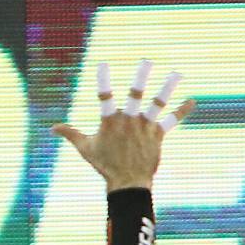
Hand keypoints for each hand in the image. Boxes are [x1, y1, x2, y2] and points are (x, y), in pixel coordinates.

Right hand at [54, 61, 191, 191]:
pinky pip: (172, 121)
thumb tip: (52, 128)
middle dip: (140, 78)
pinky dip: (182, 111)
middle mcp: (129, 121)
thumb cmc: (104, 165)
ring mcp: (145, 127)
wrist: (128, 183)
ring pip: (158, 104)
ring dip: (167, 88)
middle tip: (146, 61)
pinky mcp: (157, 135)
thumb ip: (70, 134)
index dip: (103, 81)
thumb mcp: (85, 148)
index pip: (104, 98)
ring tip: (177, 74)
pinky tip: (192, 101)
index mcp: (110, 122)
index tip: (102, 64)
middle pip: (135, 96)